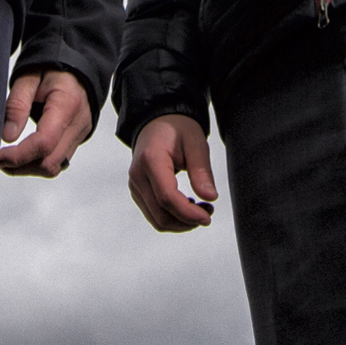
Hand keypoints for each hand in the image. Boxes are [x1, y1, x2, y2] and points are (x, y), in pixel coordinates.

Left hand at [0, 69, 91, 177]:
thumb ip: (17, 105)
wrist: (76, 64)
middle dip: (20, 166)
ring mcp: (80, 134)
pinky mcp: (77, 138)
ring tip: (8, 157)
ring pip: (54, 166)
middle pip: (49, 162)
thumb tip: (7, 137)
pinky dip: (39, 162)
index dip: (18, 156)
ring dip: (29, 167)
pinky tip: (24, 153)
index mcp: (66, 104)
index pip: (44, 143)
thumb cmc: (51, 67)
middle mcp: (78, 124)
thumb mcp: (28, 77)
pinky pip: (59, 160)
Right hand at [127, 113, 218, 232]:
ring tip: (200, 209)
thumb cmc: (177, 129)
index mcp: (151, 160)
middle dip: (187, 221)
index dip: (188, 213)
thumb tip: (210, 197)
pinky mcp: (138, 191)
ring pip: (156, 219)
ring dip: (180, 222)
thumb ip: (202, 171)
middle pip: (160, 214)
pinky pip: (153, 214)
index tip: (207, 217)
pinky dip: (172, 217)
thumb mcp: (195, 143)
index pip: (167, 197)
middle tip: (208, 212)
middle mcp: (137, 175)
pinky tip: (186, 205)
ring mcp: (135, 185)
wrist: (158, 121)